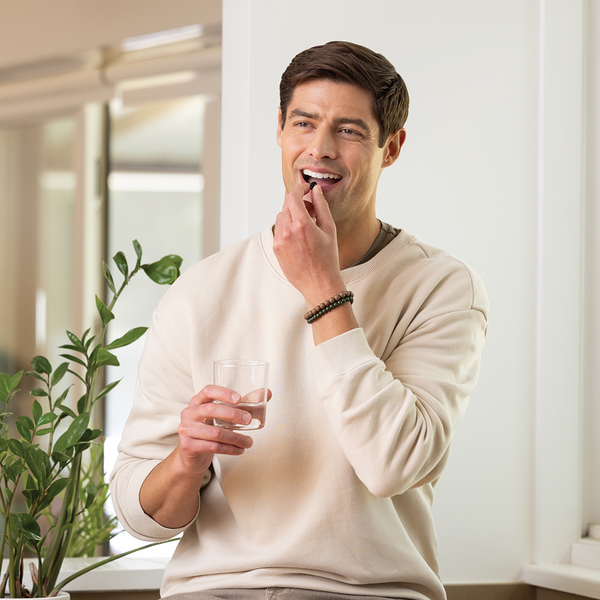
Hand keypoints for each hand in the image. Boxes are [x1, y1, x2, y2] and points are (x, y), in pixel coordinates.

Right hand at [140, 385, 270, 527]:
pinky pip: (213, 447)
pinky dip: (230, 449)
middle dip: (233, 415)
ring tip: (249, 442)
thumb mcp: (223, 415)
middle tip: (249, 421)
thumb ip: (243, 403)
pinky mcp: (188, 446)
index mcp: (198, 400)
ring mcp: (186, 429)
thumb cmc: (211, 428)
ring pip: (214, 433)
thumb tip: (267, 392)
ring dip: (236, 438)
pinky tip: (239, 450)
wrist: (192, 455)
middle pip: (211, 410)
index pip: (208, 390)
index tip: (239, 398)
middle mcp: (189, 413)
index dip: (223, 393)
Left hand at [273, 182, 344, 304]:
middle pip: (286, 205)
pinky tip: (300, 237)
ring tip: (306, 225)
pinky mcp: (276, 249)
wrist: (319, 284)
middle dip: (298, 203)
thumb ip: (321, 206)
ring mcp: (279, 241)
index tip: (306, 188)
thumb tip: (315, 190)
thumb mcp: (329, 230)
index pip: (293, 196)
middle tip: (311, 210)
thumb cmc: (327, 258)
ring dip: (291, 215)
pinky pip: (279, 230)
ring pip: (281, 217)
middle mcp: (287, 232)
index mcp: (301, 225)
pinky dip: (287, 227)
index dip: (299, 188)